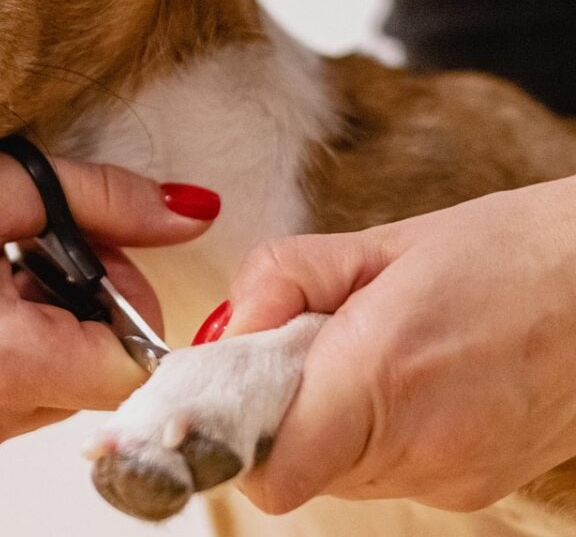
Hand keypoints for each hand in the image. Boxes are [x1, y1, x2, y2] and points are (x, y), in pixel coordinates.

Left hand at [226, 178, 575, 512]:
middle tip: (312, 346)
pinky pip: (389, 474)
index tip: (235, 386)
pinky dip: (378, 435)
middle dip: (283, 411)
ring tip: (375, 353)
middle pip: (295, 468)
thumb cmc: (505, 254)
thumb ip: (281, 281)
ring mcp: (453, 479)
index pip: (269, 470)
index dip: (236, 432)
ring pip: (339, 473)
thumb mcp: (377, 242)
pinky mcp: (476, 490)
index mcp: (380, 374)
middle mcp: (418, 447)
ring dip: (330, 422)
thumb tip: (226, 331)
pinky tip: (414, 379)